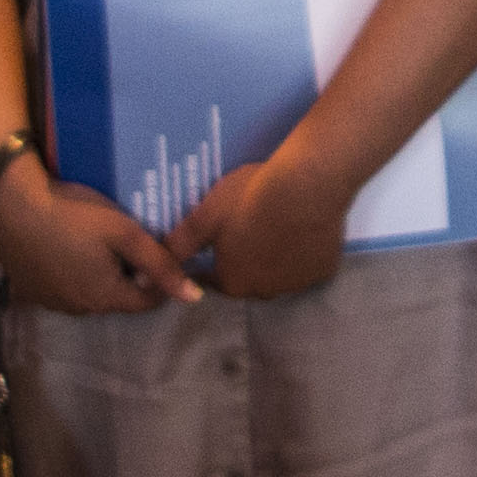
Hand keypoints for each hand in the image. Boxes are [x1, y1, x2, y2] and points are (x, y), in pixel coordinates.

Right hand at [0, 164, 200, 315]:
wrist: (12, 204)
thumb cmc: (73, 214)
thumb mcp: (123, 232)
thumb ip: (160, 264)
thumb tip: (194, 298)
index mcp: (105, 297)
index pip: (147, 301)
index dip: (158, 278)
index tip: (156, 252)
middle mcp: (79, 309)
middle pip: (117, 298)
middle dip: (128, 276)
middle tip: (126, 242)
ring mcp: (51, 303)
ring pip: (89, 295)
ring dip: (98, 276)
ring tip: (95, 243)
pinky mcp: (31, 292)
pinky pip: (62, 289)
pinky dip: (70, 274)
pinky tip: (67, 247)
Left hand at [185, 152, 352, 300]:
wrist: (306, 185)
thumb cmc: (250, 199)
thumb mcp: (206, 216)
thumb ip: (180, 244)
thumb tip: (151, 269)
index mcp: (234, 281)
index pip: (213, 281)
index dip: (208, 264)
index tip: (212, 247)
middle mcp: (265, 290)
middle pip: (247, 280)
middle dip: (242, 263)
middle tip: (244, 232)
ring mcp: (298, 282)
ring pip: (279, 275)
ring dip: (273, 261)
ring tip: (274, 229)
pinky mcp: (324, 269)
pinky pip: (308, 264)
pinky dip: (303, 253)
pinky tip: (302, 230)